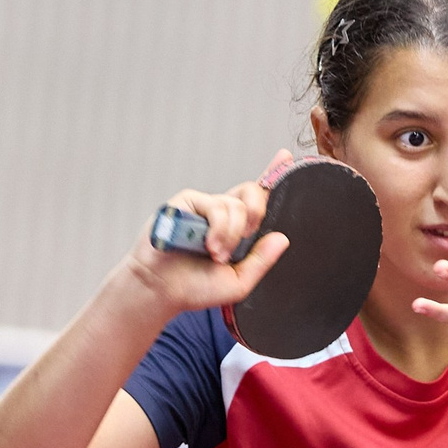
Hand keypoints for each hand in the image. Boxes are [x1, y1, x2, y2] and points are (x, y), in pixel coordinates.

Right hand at [124, 149, 293, 316]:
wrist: (162, 290)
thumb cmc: (194, 288)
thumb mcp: (238, 282)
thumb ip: (261, 261)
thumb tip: (282, 238)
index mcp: (234, 227)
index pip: (256, 198)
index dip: (272, 174)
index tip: (285, 156)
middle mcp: (219, 213)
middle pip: (251, 193)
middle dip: (256, 213)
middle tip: (246, 236)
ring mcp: (203, 207)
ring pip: (234, 205)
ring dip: (231, 234)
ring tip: (216, 254)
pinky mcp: (186, 203)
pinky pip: (214, 206)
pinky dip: (218, 227)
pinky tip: (208, 245)